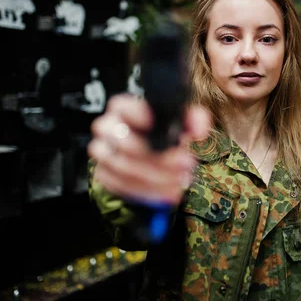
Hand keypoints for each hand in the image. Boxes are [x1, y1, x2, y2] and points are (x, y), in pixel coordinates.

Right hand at [87, 93, 210, 204]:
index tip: (167, 134)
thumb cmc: (165, 134)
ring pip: (123, 167)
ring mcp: (102, 151)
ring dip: (155, 178)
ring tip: (179, 181)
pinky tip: (164, 192)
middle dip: (159, 158)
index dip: (142, 119)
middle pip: (125, 143)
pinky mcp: (102, 173)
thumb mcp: (183, 122)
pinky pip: (118, 185)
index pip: (124, 108)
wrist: (154, 156)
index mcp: (124, 108)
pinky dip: (144, 192)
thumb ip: (194, 120)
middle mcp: (108, 127)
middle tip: (185, 164)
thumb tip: (198, 131)